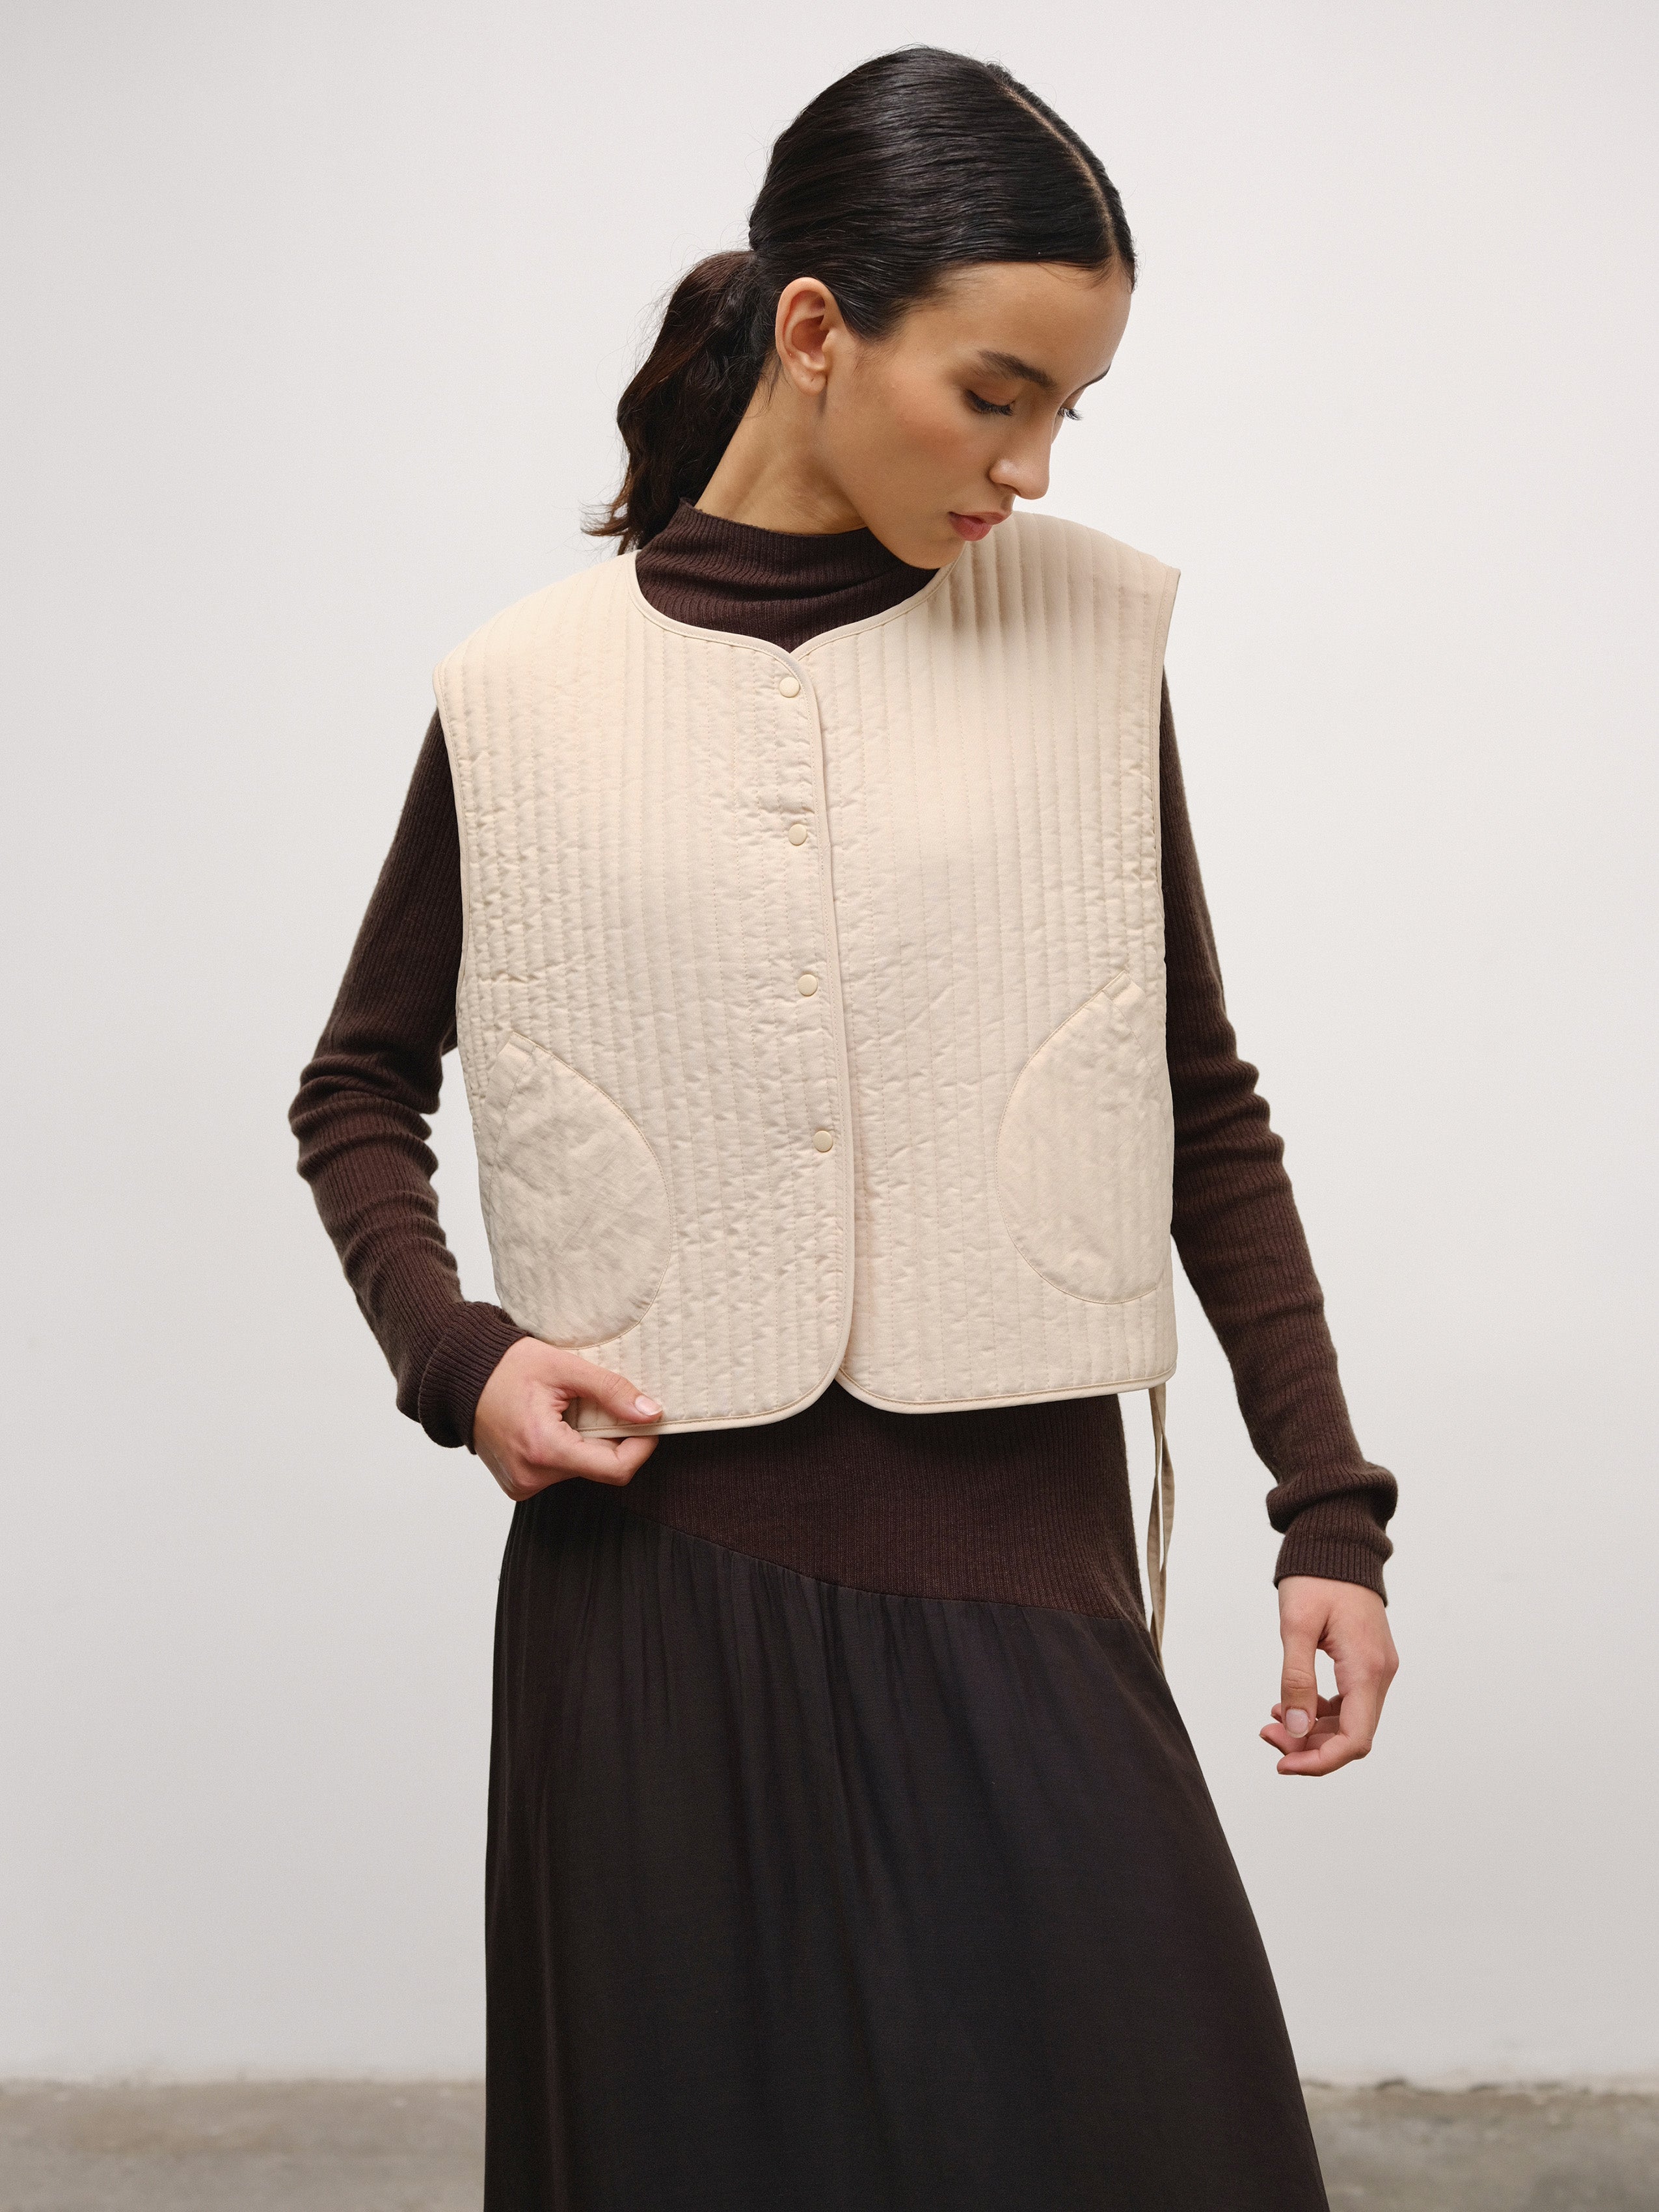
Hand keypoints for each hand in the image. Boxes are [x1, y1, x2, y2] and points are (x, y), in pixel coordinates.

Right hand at [472, 1338, 662, 1501]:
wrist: (458, 1377)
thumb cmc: (506, 1367)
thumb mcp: (565, 1368)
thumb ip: (611, 1391)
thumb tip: (651, 1413)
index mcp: (543, 1450)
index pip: (615, 1470)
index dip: (641, 1446)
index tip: (648, 1422)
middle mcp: (531, 1477)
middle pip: (598, 1468)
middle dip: (609, 1437)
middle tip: (596, 1404)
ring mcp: (521, 1485)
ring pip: (580, 1469)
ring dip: (585, 1442)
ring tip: (564, 1410)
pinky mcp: (517, 1484)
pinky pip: (558, 1471)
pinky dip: (565, 1449)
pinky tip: (549, 1424)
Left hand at [1260, 1575, 1397, 1777]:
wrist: (1337, 1543)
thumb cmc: (1317, 1577)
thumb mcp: (1296, 1626)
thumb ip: (1296, 1679)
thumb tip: (1294, 1729)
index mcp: (1367, 1669)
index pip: (1354, 1739)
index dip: (1319, 1761)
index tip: (1283, 1763)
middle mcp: (1380, 1674)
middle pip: (1353, 1736)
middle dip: (1310, 1747)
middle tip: (1268, 1736)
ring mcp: (1377, 1668)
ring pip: (1351, 1722)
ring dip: (1313, 1731)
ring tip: (1273, 1721)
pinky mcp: (1367, 1662)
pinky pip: (1349, 1702)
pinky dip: (1321, 1712)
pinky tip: (1290, 1703)